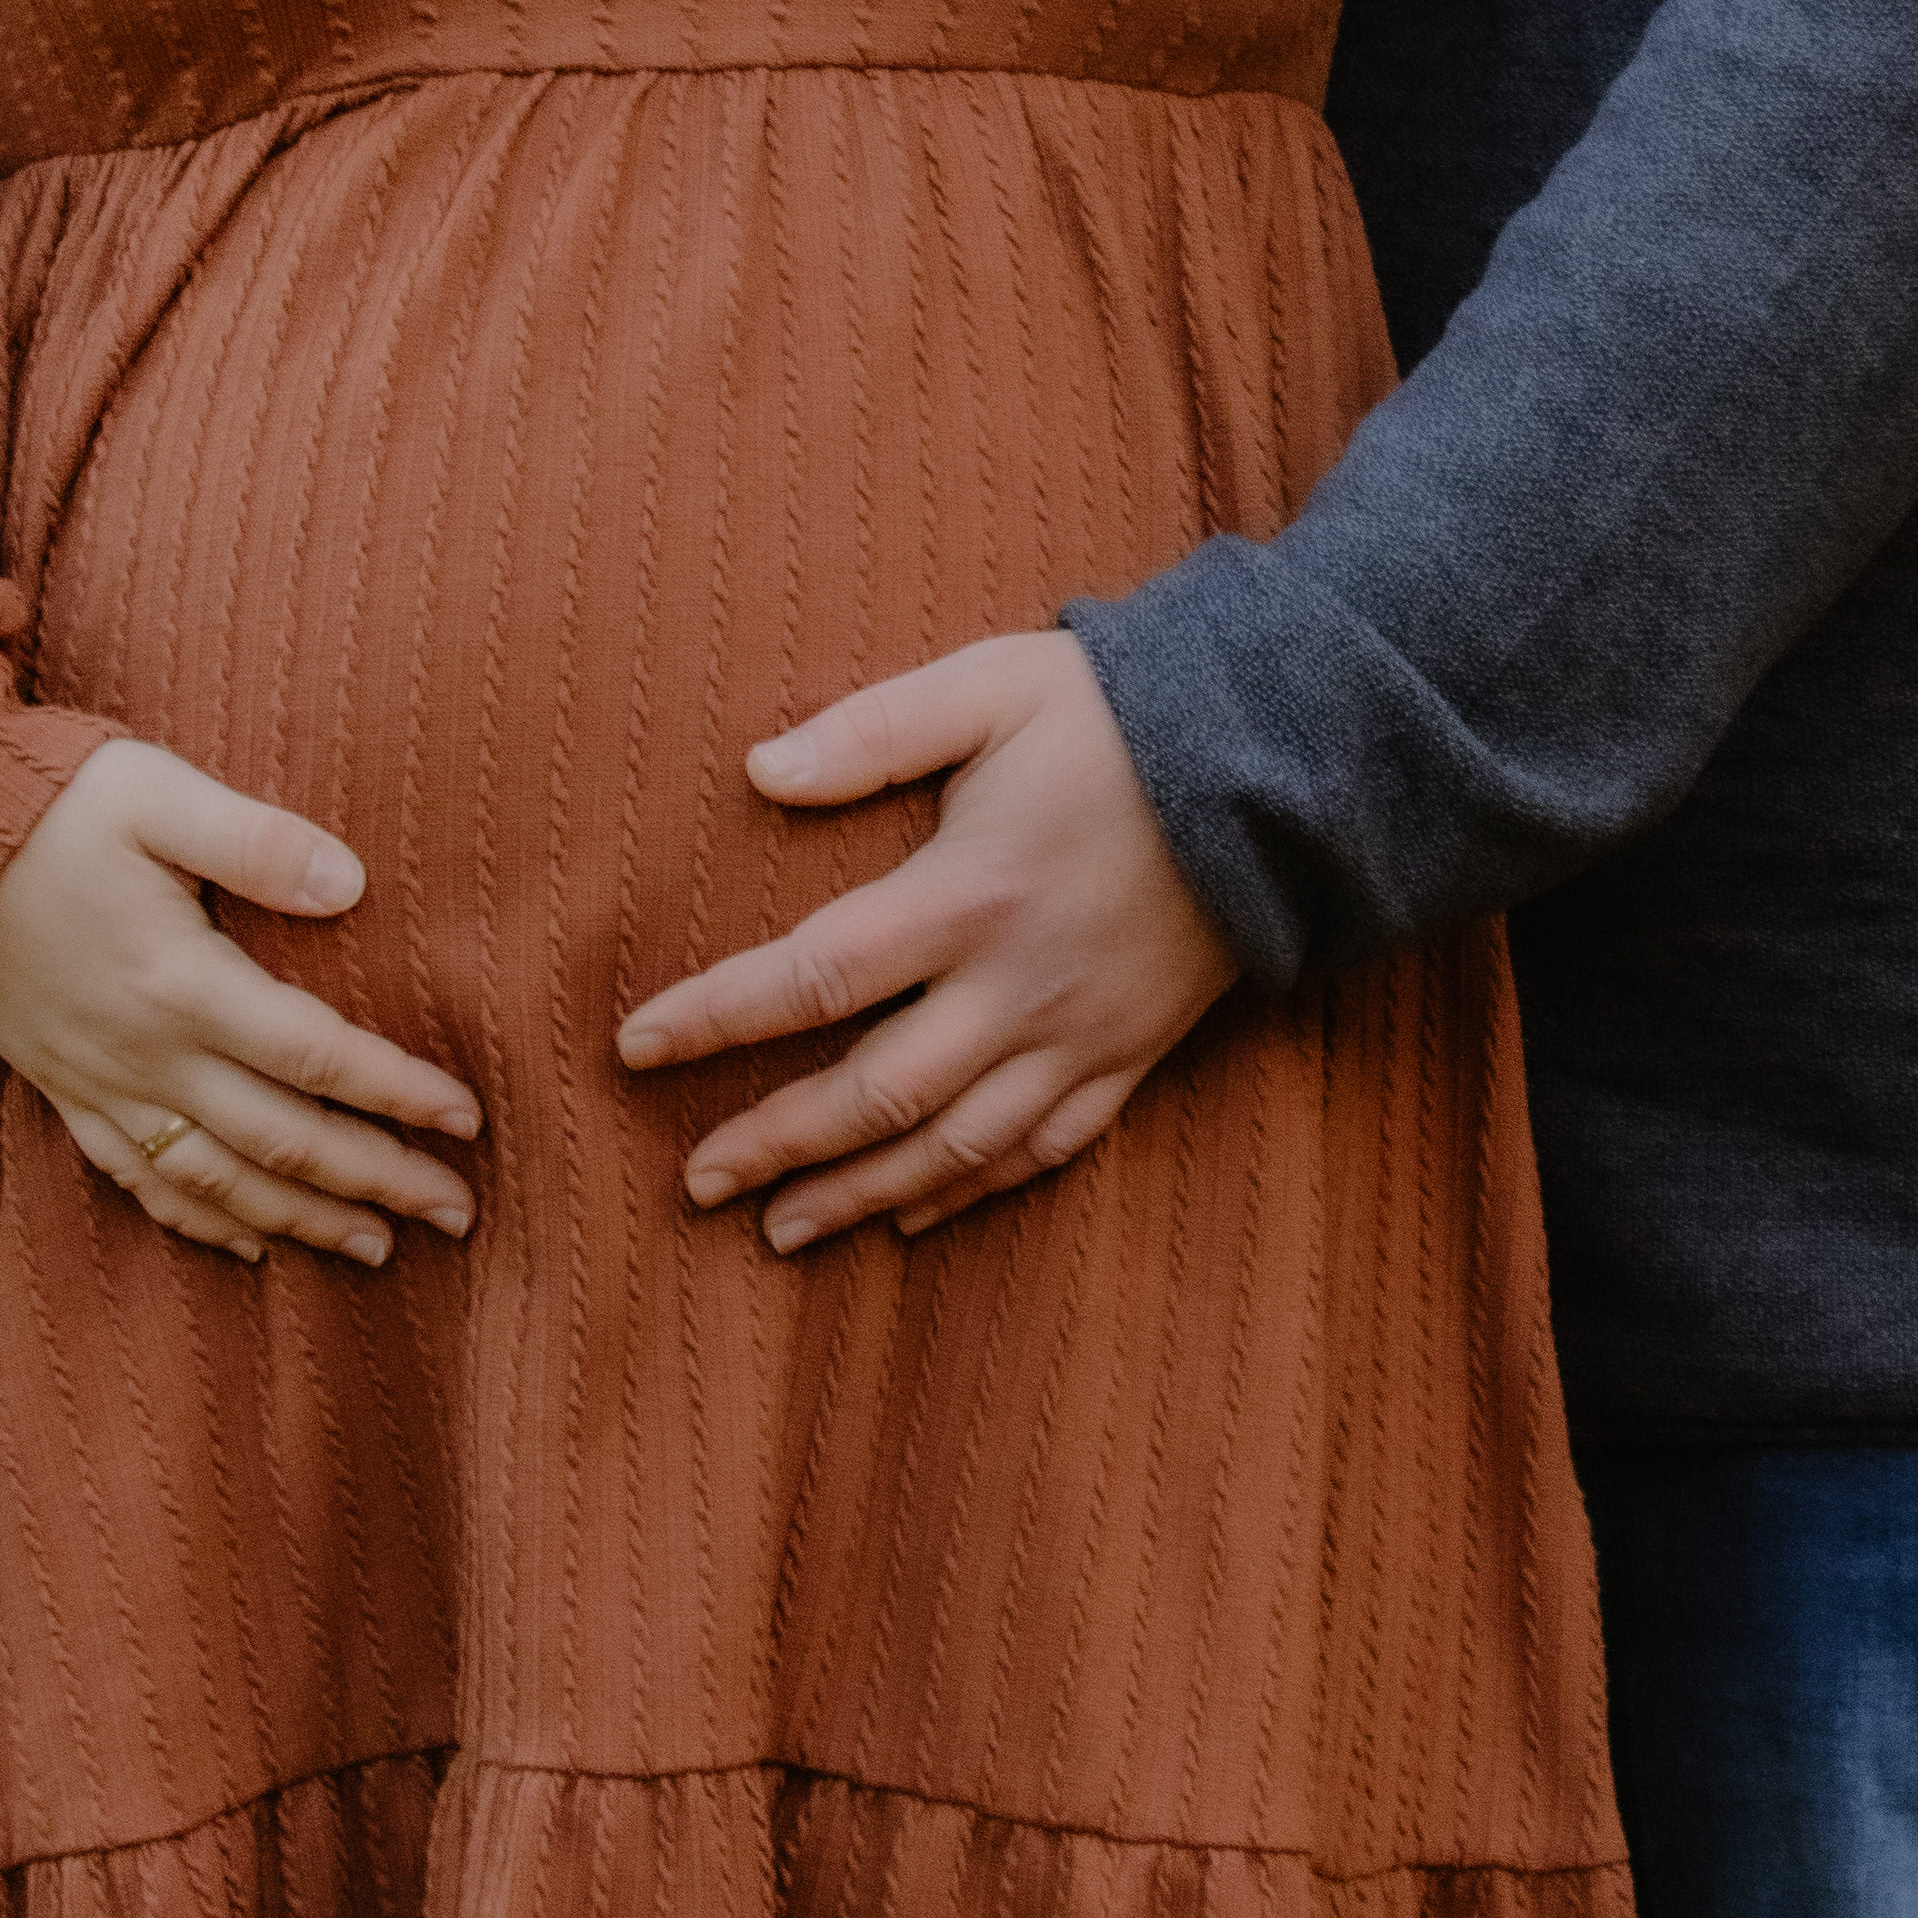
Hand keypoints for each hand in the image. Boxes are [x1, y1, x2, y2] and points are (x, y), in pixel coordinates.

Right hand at [0, 738, 483, 1268]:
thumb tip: (353, 882)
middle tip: (458, 1212)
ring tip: (380, 1246)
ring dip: (304, 1221)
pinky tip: (251, 1245)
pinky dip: (201, 1222)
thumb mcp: (155, 794)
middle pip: (282, 1142)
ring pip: (218, 1182)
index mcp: (182, 982)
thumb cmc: (47, 805)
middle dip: (376, 1181)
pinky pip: (140, 1181)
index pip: (316, 1056)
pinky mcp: (65, 1093)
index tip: (468, 1122)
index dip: (398, 1095)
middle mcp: (146, 1053)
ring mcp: (101, 1084)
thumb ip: (256, 841)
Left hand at [616, 633, 1237, 1248]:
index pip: (812, 979)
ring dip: (859, 1196)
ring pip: (954, 1147)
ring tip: (778, 1230)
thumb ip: (872, 730)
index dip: (715, 1019)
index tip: (633, 1048)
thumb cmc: (1119, 716)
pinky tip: (913, 1216)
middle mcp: (1017, 986)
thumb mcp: (992, 688)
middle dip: (776, 1145)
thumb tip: (759, 767)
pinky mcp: (1130, 1055)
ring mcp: (1078, 1033)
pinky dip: (971, 1194)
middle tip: (694, 1181)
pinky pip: (1043, 1150)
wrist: (1284, 767)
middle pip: (876, 1095)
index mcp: (967, 895)